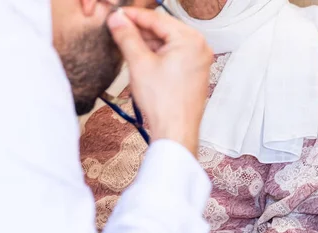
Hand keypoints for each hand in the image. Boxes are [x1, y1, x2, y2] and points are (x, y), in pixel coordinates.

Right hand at [106, 8, 212, 155]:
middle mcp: (200, 47)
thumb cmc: (164, 103)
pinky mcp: (194, 73)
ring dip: (147, 44)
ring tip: (126, 46)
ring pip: (168, 44)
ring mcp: (199, 61)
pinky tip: (141, 59)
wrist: (175, 132)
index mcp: (190, 40)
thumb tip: (117, 20)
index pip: (157, 19)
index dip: (133, 16)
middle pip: (164, 30)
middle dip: (140, 31)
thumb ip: (127, 37)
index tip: (117, 15)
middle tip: (118, 30)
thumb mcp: (139, 64)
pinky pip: (174, 56)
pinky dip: (157, 55)